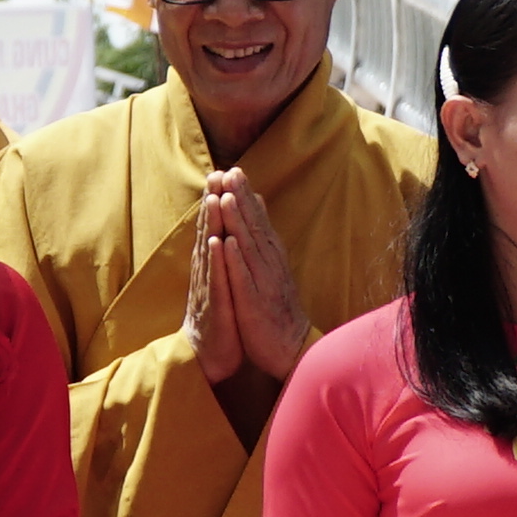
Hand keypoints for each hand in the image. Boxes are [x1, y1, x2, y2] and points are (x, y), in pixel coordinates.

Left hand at [206, 174, 317, 382]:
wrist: (290, 347)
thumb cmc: (277, 306)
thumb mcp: (272, 266)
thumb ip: (264, 235)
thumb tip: (259, 202)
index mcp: (271, 255)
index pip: (257, 220)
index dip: (246, 195)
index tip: (234, 169)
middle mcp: (269, 264)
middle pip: (253, 226)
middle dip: (241, 199)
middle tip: (231, 172)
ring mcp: (262, 282)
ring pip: (247, 247)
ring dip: (237, 221)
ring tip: (227, 197)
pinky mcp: (254, 302)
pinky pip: (243, 278)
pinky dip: (234, 260)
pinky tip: (225, 243)